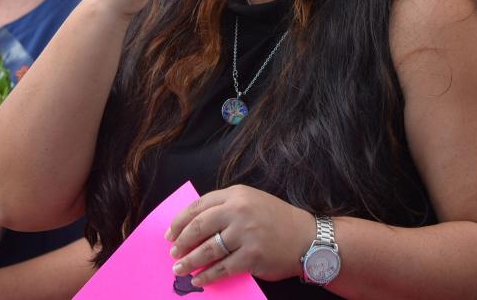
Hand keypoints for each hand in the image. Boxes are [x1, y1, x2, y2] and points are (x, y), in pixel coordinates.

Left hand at [166, 184, 314, 286]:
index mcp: (237, 194)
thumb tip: (192, 226)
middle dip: (181, 242)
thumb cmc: (276, 220)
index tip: (170, 234)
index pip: (199, 206)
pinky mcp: (252, 256)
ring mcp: (246, 234)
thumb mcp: (251, 201)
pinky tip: (198, 280)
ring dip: (189, 261)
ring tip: (180, 269)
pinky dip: (207, 276)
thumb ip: (225, 207)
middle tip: (173, 253)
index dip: (180, 221)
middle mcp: (239, 211)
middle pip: (199, 226)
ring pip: (207, 249)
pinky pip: (222, 268)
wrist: (306, 238)